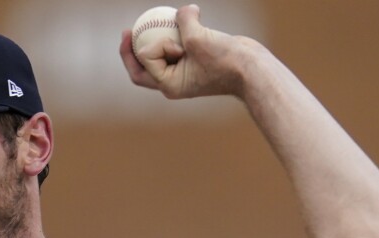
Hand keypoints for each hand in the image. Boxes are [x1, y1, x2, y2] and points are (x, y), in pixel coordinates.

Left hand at [118, 4, 262, 100]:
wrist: (252, 70)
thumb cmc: (225, 59)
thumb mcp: (198, 38)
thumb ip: (183, 21)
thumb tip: (182, 11)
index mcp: (169, 85)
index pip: (146, 62)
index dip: (155, 46)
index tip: (177, 43)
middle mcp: (173, 82)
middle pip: (143, 68)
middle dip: (132, 49)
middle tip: (127, 30)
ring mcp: (183, 73)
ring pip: (160, 55)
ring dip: (159, 38)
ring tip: (156, 20)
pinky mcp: (194, 63)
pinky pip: (177, 47)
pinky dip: (176, 34)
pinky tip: (183, 19)